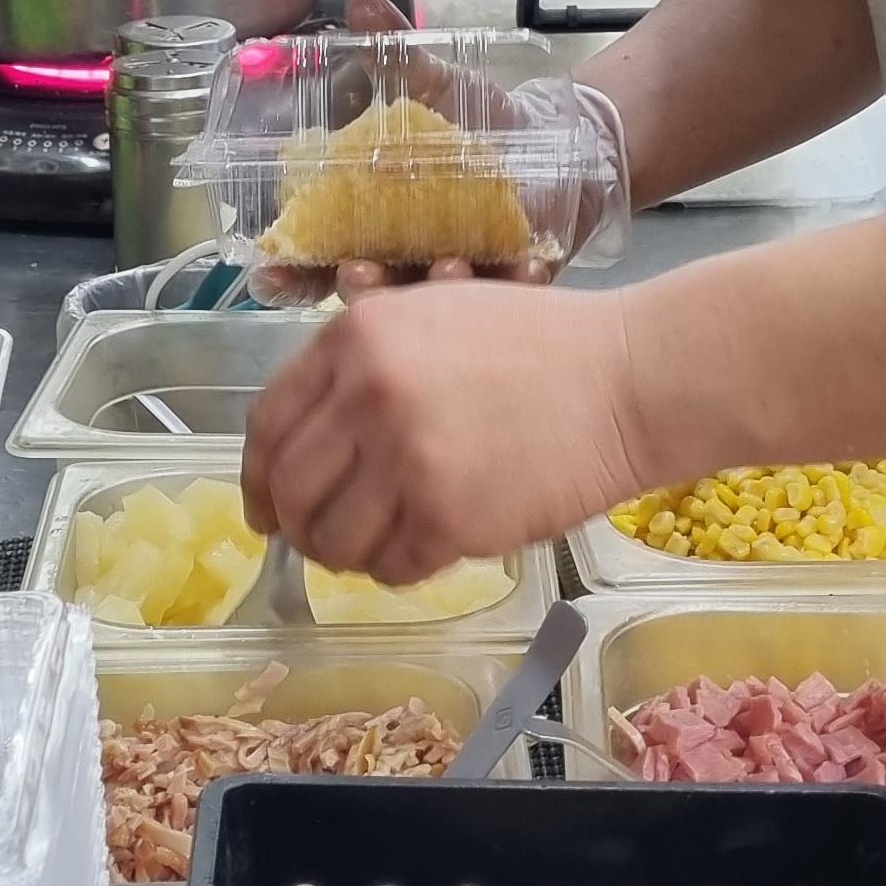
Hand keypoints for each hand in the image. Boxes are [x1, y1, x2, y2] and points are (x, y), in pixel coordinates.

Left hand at [241, 278, 650, 583]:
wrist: (628, 379)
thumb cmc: (542, 345)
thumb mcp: (435, 315)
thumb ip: (363, 365)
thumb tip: (305, 442)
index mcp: (356, 336)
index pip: (269, 421)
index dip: (257, 475)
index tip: (264, 507)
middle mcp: (369, 394)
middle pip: (292, 486)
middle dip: (297, 526)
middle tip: (318, 542)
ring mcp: (406, 458)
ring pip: (333, 539)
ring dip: (345, 556)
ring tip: (378, 547)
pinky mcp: (448, 517)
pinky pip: (391, 568)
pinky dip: (398, 570)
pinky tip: (427, 551)